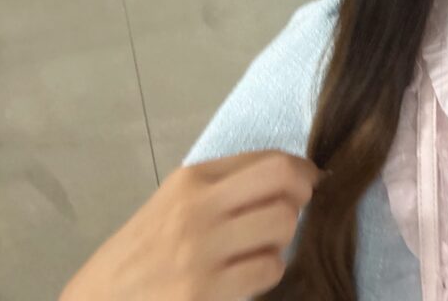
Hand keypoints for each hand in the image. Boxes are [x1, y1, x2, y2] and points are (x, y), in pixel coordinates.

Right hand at [60, 150, 325, 300]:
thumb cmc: (140, 254)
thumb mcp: (174, 205)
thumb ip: (223, 188)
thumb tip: (291, 176)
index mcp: (191, 179)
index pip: (270, 159)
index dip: (301, 171)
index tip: (306, 184)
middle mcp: (197, 205)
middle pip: (284, 179)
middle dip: (301, 195)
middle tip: (291, 214)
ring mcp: (200, 248)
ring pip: (283, 223)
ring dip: (282, 240)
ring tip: (259, 249)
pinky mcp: (203, 290)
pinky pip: (269, 268)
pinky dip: (267, 273)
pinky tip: (245, 277)